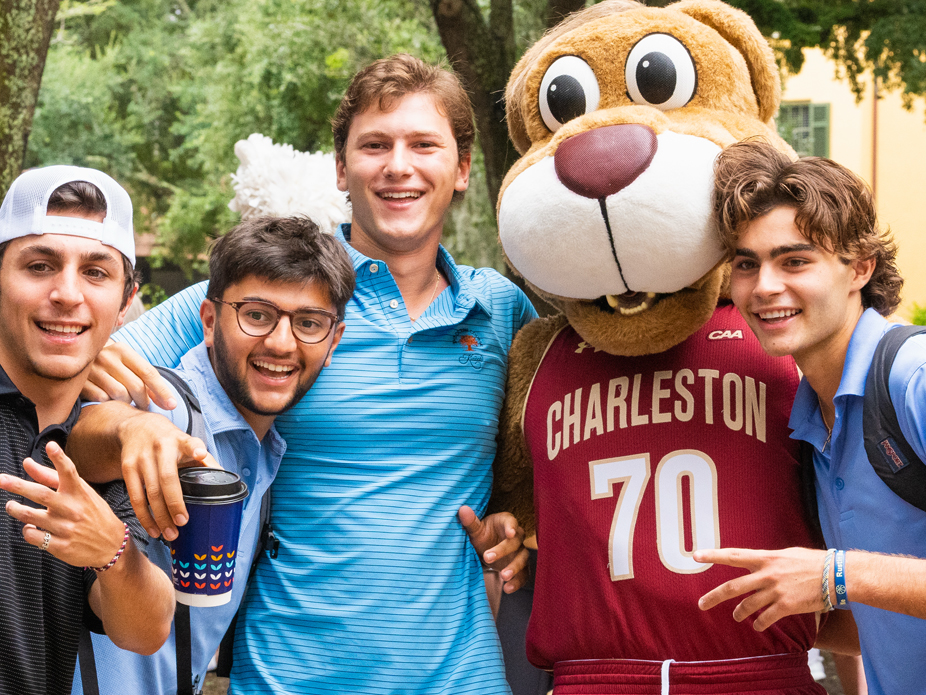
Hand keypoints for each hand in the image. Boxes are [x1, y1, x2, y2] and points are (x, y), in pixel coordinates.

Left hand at [0, 442, 127, 567]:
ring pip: (31, 516)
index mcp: (80, 493)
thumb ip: (52, 478)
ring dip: (16, 509)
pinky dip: (27, 530)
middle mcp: (73, 509)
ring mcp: (66, 528)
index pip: (69, 472)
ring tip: (11, 505)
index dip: (60, 458)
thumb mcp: (81, 493)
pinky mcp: (60, 546)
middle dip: (19, 486)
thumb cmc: (93, 514)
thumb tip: (27, 463)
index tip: (50, 446)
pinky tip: (30, 527)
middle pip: (41, 494)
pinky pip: (34, 536)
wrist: (111, 545)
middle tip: (2, 479)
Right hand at [81, 341, 176, 410]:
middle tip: (143, 406)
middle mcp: (108, 356)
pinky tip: (108, 400)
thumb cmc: (111, 363)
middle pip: (136, 387)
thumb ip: (146, 378)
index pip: (148, 373)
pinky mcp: (80, 381)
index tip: (172, 405)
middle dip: (143, 400)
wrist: (75, 354)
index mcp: (123, 350)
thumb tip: (168, 402)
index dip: (162, 391)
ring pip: (120, 395)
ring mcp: (92, 369)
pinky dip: (108, 403)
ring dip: (126, 402)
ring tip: (124, 400)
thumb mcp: (128, 363)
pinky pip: (102, 400)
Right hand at [118, 413, 218, 540]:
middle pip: (167, 479)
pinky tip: (153, 528)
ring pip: (150, 491)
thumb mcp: (187, 443)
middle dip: (175, 504)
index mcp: (181, 441)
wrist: (136, 426)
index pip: (190, 443)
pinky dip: (144, 516)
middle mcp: (161, 448)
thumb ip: (205, 461)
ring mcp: (142, 458)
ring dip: (159, 516)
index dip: (195, 449)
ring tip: (169, 533)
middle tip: (183, 523)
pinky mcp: (127, 468)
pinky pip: (135, 496)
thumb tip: (225, 480)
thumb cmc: (169, 440)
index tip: (200, 454)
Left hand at [459, 505, 527, 592]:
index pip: (511, 522)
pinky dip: (517, 582)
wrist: (488, 549)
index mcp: (506, 522)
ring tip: (503, 576)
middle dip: (503, 550)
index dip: (511, 527)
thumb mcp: (476, 529)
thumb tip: (462, 509)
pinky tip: (507, 589)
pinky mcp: (522, 567)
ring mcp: (520, 552)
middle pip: (515, 542)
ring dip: (514, 567)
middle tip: (487, 558)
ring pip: (522, 558)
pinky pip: (524, 574)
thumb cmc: (483, 535)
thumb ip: (470, 522)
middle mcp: (517, 537)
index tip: (510, 533)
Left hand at [694, 546, 827, 630]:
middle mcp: (767, 573)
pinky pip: (766, 618)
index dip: (713, 555)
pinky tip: (758, 626)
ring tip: (736, 616)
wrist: (837, 574)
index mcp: (765, 557)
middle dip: (714, 596)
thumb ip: (768, 560)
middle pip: (733, 586)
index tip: (695, 555)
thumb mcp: (786, 554)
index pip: (733, 555)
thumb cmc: (813, 562)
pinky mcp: (786, 605)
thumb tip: (756, 563)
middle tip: (701, 604)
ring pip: (747, 605)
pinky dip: (759, 623)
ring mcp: (776, 590)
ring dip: (739, 613)